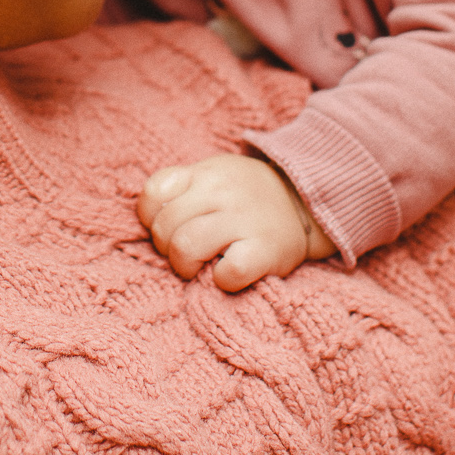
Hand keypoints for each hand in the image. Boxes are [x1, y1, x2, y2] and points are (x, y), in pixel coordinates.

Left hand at [136, 154, 336, 290]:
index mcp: (206, 173)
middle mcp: (223, 192)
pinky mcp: (264, 251)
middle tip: (185, 252)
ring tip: (199, 266)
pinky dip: (221, 280)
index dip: (150, 217)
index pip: (153, 193)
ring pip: (186, 247)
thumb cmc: (246, 195)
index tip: (167, 225)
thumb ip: (181, 186)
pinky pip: (227, 273)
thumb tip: (148, 216)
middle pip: (166, 227)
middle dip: (166, 247)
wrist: (305, 204)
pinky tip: (227, 273)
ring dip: (185, 266)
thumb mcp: (214, 174)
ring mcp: (244, 220)